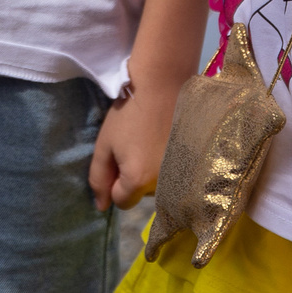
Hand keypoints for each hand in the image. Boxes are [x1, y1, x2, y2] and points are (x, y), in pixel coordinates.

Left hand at [89, 74, 177, 206]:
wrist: (162, 85)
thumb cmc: (128, 113)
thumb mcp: (105, 145)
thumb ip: (99, 179)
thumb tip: (101, 207)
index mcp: (138, 181)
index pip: (121, 201)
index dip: (114, 183)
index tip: (117, 157)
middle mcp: (162, 183)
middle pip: (140, 194)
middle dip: (133, 178)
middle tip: (134, 147)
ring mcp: (180, 173)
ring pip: (157, 185)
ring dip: (150, 171)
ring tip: (149, 142)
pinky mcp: (192, 162)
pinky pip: (172, 173)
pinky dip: (166, 163)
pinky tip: (163, 141)